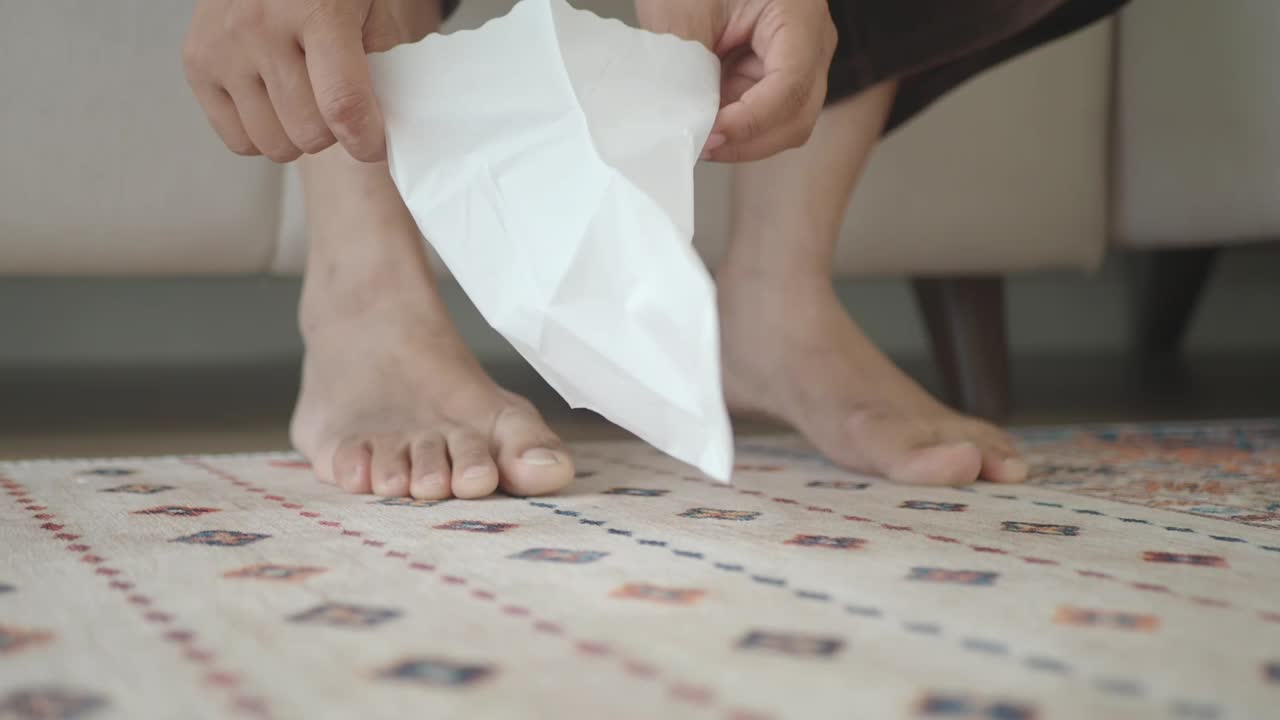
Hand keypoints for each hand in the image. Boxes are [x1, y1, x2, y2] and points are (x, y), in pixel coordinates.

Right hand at [182, 0, 435, 161]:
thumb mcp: (371, 5)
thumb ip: (383, 56)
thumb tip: (381, 123)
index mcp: (317, 9)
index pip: (342, 103)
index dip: (366, 140)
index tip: (374, 145)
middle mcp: (261, 27)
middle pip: (309, 133)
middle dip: (333, 131)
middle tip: (335, 102)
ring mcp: (224, 46)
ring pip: (274, 144)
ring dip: (297, 135)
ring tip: (304, 99)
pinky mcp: (197, 63)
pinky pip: (238, 140)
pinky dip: (263, 133)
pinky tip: (274, 101)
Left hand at [636, 0, 836, 161]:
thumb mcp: (683, 9)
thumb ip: (685, 64)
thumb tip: (682, 119)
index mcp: (798, 14)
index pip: (791, 84)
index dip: (752, 120)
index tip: (711, 134)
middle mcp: (811, 42)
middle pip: (797, 114)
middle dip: (748, 139)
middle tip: (700, 144)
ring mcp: (798, 62)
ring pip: (784, 124)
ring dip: (742, 137)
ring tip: (700, 132)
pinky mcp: (775, 75)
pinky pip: (765, 115)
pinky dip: (735, 125)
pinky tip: (707, 119)